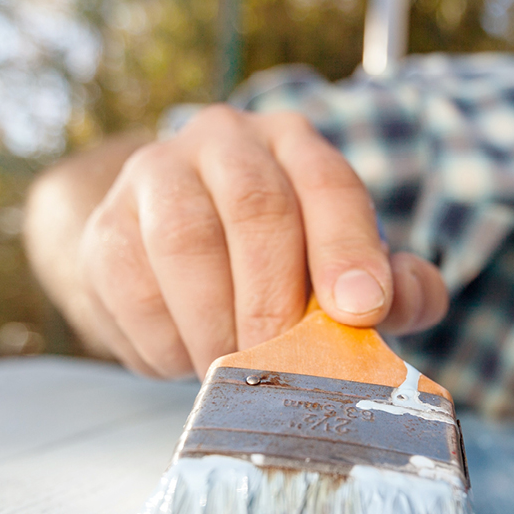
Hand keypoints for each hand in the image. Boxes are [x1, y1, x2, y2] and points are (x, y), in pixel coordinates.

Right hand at [63, 106, 447, 377]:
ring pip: (183, 242)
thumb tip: (409, 299)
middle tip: (285, 366)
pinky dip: (166, 341)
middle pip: (256, 207)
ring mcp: (154, 177)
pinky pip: (131, 287)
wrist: (168, 255)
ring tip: (233, 372)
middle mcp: (223, 141)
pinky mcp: (104, 227)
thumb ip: (393, 288)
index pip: (328, 184)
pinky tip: (188, 360)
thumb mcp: (341, 271)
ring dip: (216, 323)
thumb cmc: (275, 265)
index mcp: (293, 145)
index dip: (348, 249)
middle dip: (276, 299)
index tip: (363, 311)